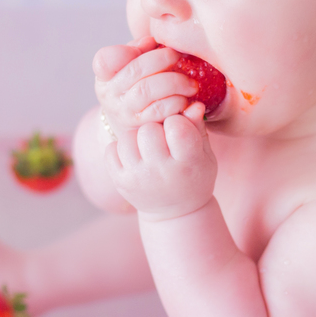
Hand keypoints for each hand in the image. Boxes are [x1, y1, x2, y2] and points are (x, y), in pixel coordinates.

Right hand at [93, 36, 197, 133]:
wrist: (133, 126)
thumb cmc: (136, 89)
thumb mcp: (130, 69)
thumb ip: (138, 51)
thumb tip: (151, 41)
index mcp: (105, 76)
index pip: (104, 60)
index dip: (124, 50)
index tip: (151, 42)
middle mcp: (110, 95)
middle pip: (135, 71)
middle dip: (162, 59)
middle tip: (179, 56)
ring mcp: (124, 113)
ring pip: (147, 91)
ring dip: (174, 83)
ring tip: (190, 83)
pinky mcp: (141, 127)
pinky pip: (159, 111)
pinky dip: (177, 102)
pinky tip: (187, 99)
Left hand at [104, 102, 216, 221]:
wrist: (176, 212)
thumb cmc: (193, 175)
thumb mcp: (204, 154)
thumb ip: (197, 128)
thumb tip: (192, 104)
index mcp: (187, 164)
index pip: (177, 126)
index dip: (178, 121)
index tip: (181, 130)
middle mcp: (160, 172)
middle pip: (148, 129)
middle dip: (156, 128)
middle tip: (163, 140)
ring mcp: (137, 178)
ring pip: (127, 137)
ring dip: (137, 137)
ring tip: (148, 148)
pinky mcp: (120, 181)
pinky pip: (111, 149)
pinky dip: (120, 148)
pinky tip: (134, 156)